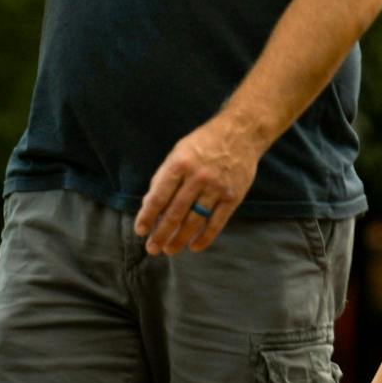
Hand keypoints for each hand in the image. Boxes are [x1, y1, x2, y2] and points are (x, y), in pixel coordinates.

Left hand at [134, 114, 261, 254]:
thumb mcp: (178, 152)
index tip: (140, 231)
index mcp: (179, 164)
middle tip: (152, 249)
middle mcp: (198, 177)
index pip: (158, 197)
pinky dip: (205, 237)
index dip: (147, 217)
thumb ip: (164, 177)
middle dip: (161, 234)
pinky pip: (217, 222)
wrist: (241, 133)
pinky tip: (194, 247)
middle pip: (175, 213)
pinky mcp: (233, 196)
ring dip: (180, 239)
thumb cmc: (204, 143)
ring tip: (169, 250)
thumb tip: (149, 205)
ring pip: (194, 221)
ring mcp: (217, 188)